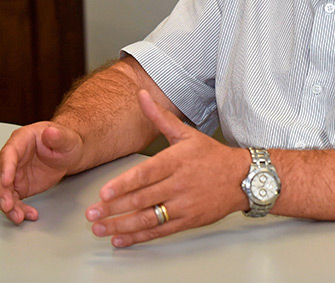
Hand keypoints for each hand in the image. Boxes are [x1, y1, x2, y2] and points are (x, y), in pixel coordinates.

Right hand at [0, 121, 83, 223]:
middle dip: (2, 191)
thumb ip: (58, 136)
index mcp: (21, 140)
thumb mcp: (67, 139)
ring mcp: (13, 172)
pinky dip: (17, 209)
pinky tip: (26, 215)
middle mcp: (13, 157)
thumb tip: (50, 131)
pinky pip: (12, 200)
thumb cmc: (65, 142)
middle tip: (8, 205)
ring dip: (7, 204)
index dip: (6, 167)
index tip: (7, 181)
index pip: (9, 153)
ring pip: (2, 190)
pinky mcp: (18, 186)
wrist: (68, 154)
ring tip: (18, 216)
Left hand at [85, 90, 247, 246]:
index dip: (125, 184)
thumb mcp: (186, 133)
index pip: (147, 174)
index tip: (104, 192)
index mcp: (177, 161)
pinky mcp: (188, 221)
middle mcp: (179, 184)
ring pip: (149, 218)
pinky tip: (121, 240)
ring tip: (100, 230)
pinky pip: (160, 231)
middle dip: (114, 208)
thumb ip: (159, 117)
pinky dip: (139, 237)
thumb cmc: (211, 155)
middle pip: (143, 198)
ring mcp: (184, 205)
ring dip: (122, 226)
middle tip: (91, 214)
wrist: (242, 178)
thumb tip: (141, 95)